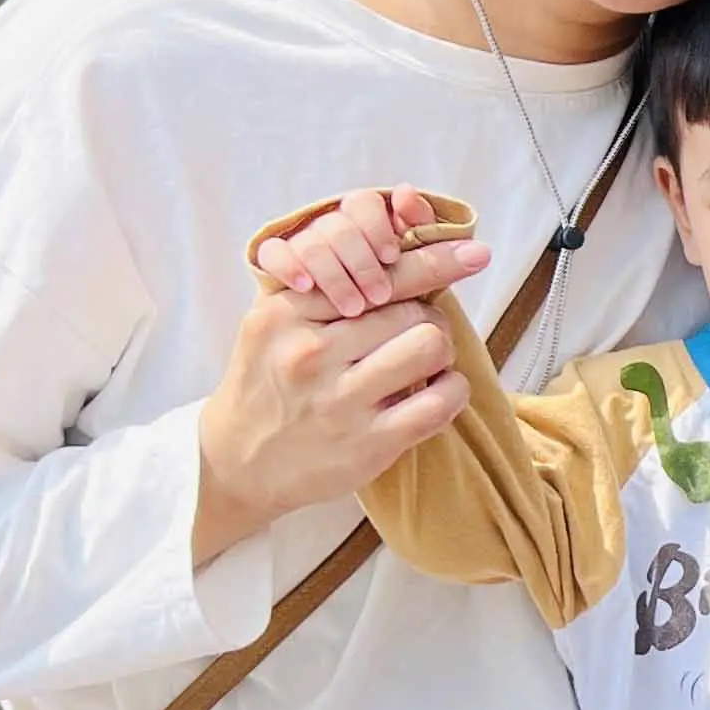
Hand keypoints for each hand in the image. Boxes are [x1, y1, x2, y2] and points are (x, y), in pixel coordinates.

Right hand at [196, 199, 490, 564]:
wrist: (237, 461)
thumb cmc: (270, 382)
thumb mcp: (274, 324)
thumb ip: (323, 287)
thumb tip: (404, 248)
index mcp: (286, 313)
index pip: (373, 273)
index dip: (432, 261)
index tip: (471, 252)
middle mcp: (309, 353)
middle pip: (412, 309)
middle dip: (429, 316)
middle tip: (419, 332)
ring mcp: (339, 401)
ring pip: (429, 346)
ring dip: (442, 352)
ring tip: (426, 362)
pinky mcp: (367, 444)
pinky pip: (440, 402)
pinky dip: (453, 391)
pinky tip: (438, 391)